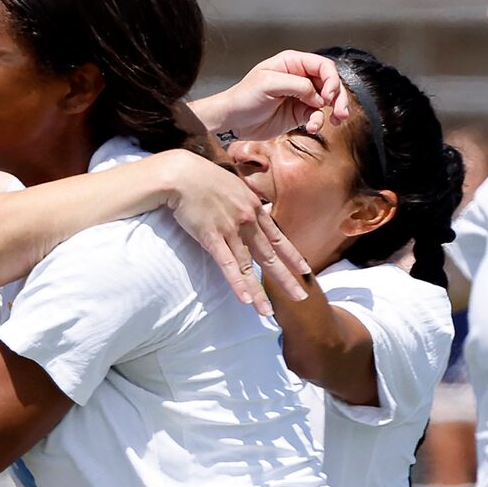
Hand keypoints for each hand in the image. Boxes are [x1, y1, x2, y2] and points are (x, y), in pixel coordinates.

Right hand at [155, 151, 286, 307]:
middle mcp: (248, 220)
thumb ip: (244, 201)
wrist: (182, 173)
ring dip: (259, 292)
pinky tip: (246, 300)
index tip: (305, 271)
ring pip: (248, 267)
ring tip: (268, 313)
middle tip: (301, 297)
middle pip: (270, 256)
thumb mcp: (233, 186)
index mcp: (254, 208)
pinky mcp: (211, 237)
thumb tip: (253, 207)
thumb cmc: (203, 177)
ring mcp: (230, 229)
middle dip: (286, 279)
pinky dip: (236, 283)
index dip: (293, 256)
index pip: (278, 238)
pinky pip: (226, 265)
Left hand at [195, 51, 349, 144]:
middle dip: (339, 97)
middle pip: (330, 83)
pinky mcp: (299, 113)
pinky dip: (319, 122)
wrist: (233, 121)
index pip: (322, 66)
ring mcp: (301, 96)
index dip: (331, 79)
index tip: (329, 95)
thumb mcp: (268, 84)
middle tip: (341, 113)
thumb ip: (296, 85)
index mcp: (292, 63)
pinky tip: (312, 128)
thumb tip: (318, 95)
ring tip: (335, 121)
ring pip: (328, 100)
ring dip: (334, 111)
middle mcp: (300, 77)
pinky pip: (317, 116)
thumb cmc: (244, 97)